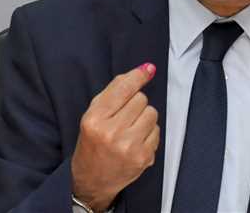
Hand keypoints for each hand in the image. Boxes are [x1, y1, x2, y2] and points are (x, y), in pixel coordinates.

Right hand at [71, 63, 159, 210]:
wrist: (92, 180)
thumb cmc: (93, 143)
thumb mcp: (93, 114)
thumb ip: (115, 91)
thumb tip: (144, 70)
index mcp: (94, 119)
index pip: (123, 89)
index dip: (137, 77)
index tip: (148, 70)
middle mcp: (111, 133)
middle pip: (141, 99)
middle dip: (135, 104)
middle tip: (124, 117)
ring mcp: (129, 147)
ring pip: (152, 113)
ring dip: (144, 118)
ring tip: (130, 129)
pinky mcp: (143, 158)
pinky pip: (157, 131)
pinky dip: (149, 133)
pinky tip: (136, 141)